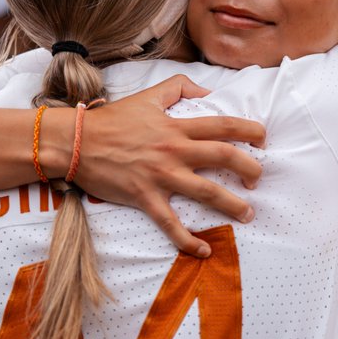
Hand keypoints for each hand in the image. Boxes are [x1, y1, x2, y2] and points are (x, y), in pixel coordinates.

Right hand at [72, 74, 265, 257]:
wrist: (75, 142)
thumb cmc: (112, 120)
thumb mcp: (149, 96)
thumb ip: (180, 88)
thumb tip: (208, 93)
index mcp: (177, 126)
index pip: (223, 126)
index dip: (250, 131)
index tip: (263, 140)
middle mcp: (175, 150)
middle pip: (225, 157)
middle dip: (250, 169)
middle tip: (258, 179)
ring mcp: (161, 175)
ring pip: (207, 192)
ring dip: (233, 205)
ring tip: (248, 213)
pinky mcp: (145, 197)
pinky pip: (171, 223)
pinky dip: (188, 240)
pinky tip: (203, 250)